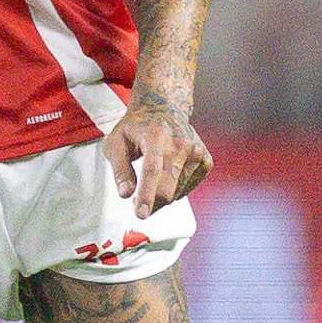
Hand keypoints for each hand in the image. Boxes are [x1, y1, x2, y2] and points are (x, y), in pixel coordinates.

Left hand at [102, 95, 209, 218]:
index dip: (146, 194)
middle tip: (136, 201)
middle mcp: (181, 143)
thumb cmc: (137, 127)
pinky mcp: (205, 161)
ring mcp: (196, 152)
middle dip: (150, 203)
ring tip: (150, 180)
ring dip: (160, 196)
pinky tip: (166, 175)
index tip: (141, 213)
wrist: (163, 109)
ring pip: (176, 193)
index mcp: (156, 135)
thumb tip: (126, 194)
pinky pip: (186, 189)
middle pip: (166, 188)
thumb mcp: (116, 142)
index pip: (153, 169)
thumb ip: (119, 169)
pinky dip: (174, 190)